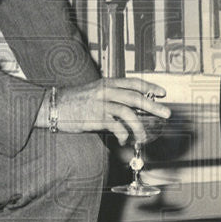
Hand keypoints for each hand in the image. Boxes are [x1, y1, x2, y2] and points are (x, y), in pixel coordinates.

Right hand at [37, 78, 170, 144]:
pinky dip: (123, 134)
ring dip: (139, 126)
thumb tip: (131, 106)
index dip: (149, 87)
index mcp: (107, 83)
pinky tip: (123, 139)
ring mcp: (101, 104)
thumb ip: (111, 96)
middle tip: (166, 113)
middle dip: (153, 106)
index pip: (133, 82)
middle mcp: (106, 91)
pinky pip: (116, 126)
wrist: (54, 105)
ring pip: (129, 113)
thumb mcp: (94, 92)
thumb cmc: (75, 101)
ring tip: (143, 136)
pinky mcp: (96, 117)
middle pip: (136, 97)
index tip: (162, 93)